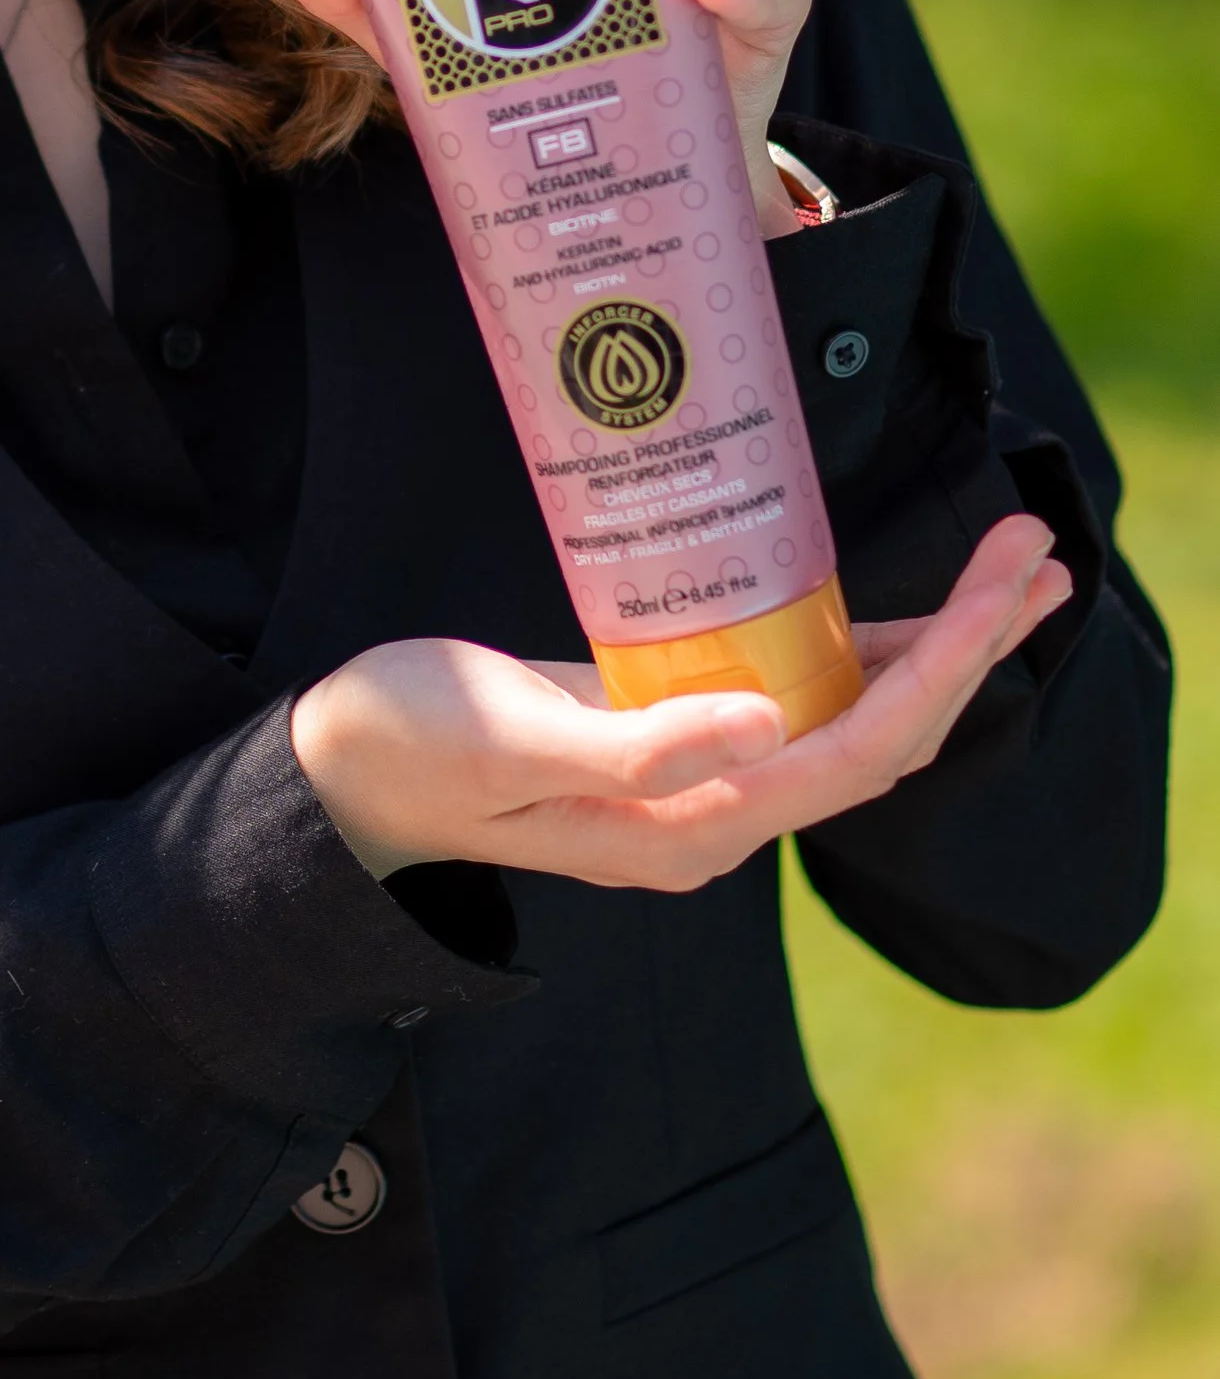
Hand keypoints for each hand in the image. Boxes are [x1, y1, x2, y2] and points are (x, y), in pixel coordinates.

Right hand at [289, 515, 1072, 887]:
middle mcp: (714, 815)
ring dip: (942, 651)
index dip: (949, 664)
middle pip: (884, 738)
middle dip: (973, 649)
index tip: (1002, 577)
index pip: (860, 749)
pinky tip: (905, 613)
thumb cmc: (409, 743)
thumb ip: (638, 744)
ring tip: (1012, 576)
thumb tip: (775, 725)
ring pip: (857, 720)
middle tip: (1038, 554)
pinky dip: (869, 652)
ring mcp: (699, 781)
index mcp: (688, 825)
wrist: (340, 778)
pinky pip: (803, 703)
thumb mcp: (512, 731)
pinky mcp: (674, 736)